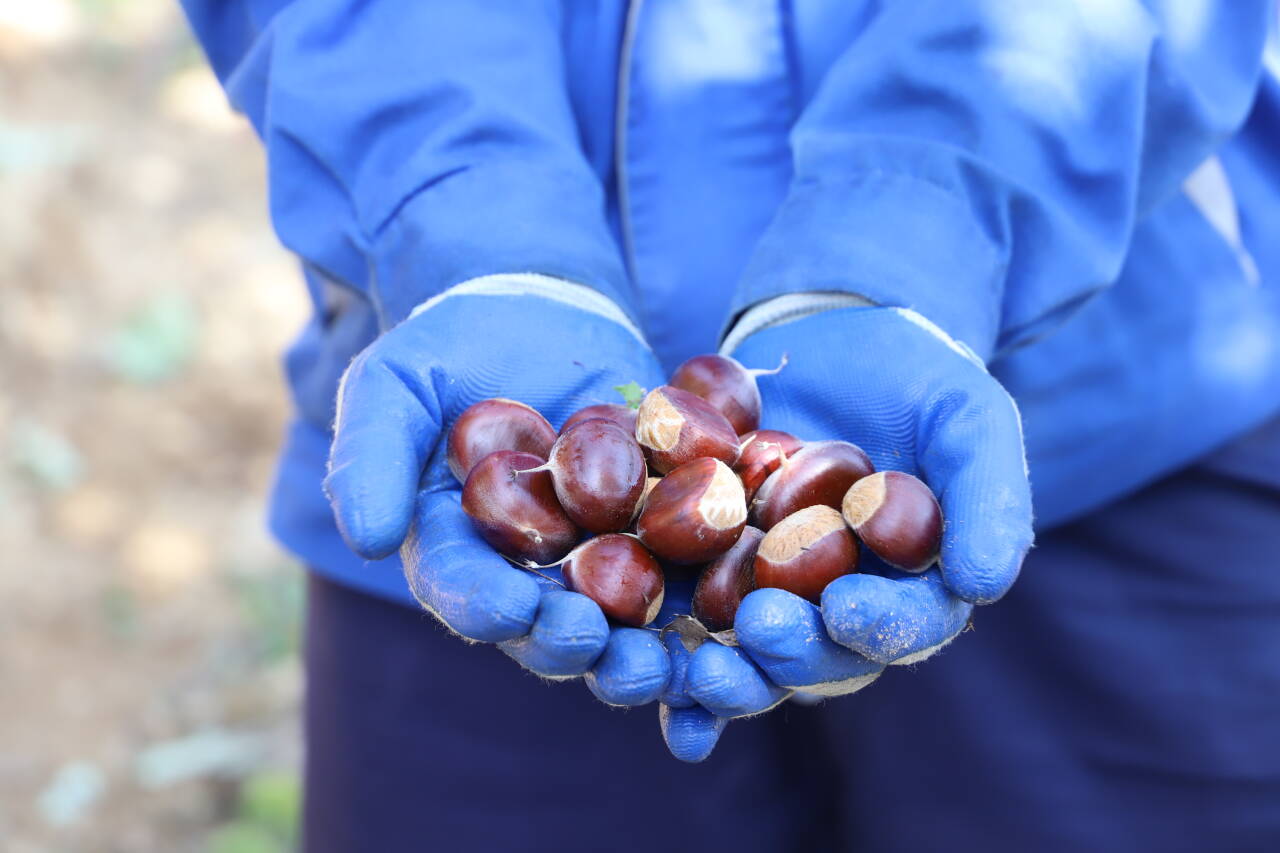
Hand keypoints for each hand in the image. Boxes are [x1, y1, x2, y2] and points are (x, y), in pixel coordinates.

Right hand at [323, 283, 670, 703]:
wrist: (541, 312)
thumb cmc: (451, 347)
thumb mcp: (394, 383)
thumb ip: (371, 455)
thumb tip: (368, 537)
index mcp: (457, 551)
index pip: (464, 590)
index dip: (486, 607)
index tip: (514, 611)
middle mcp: (528, 574)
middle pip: (547, 628)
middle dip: (573, 646)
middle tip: (602, 647)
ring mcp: (600, 560)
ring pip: (623, 624)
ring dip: (645, 653)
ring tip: (669, 662)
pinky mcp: (664, 535)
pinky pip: (689, 579)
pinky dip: (712, 608)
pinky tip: (736, 624)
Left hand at [681, 306, 1032, 735]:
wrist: (825, 334)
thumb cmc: (913, 375)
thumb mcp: (966, 416)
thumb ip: (987, 495)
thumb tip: (981, 586)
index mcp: (908, 584)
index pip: (905, 625)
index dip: (879, 627)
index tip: (845, 609)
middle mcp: (839, 605)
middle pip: (822, 657)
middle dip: (792, 655)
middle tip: (760, 632)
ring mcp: (770, 595)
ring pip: (752, 659)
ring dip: (727, 680)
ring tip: (700, 675)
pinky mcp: (706, 572)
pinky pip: (685, 628)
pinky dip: (669, 668)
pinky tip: (654, 697)